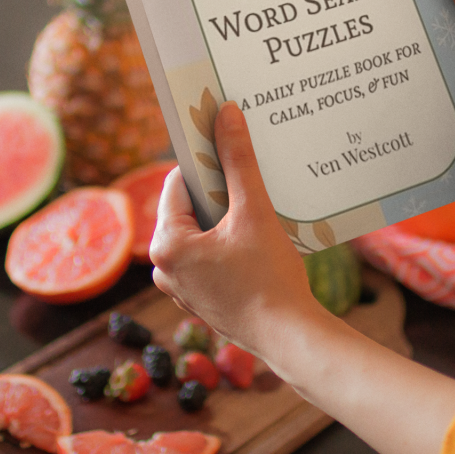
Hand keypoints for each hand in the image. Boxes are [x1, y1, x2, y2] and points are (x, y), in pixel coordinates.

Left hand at [152, 102, 454, 453]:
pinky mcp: (201, 298)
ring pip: (202, 232)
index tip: (229, 144)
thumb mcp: (254, 212)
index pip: (179, 182)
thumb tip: (225, 115)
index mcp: (166, 243)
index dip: (206, 161)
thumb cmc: (269, 278)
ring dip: (228, 217)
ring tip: (260, 207)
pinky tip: (259, 238)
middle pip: (190, 208)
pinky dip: (229, 242)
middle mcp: (164, 267)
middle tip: (251, 175)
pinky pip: (210, 256)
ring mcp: (181, 286)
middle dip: (220, 190)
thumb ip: (238, 162)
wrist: (290, 338)